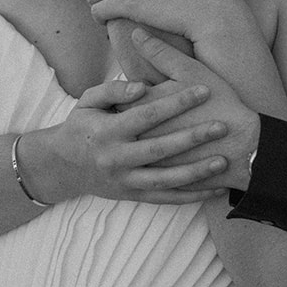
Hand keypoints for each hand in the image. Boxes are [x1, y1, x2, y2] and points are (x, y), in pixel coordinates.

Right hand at [36, 73, 233, 204]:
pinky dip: (192, 197)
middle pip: (160, 149)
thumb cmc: (82, 126)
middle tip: (222, 126)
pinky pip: (166, 199)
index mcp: (107, 131)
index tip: (204, 91)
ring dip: (196, 172)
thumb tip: (142, 87)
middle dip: (193, 137)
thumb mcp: (88, 101)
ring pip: (165, 180)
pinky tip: (216, 189)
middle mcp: (116, 158)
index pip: (147, 115)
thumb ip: (113, 90)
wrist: (62, 166)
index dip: (176, 102)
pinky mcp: (133, 196)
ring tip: (223, 161)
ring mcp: (125, 181)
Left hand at [102, 26, 261, 195]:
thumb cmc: (219, 104)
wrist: (245, 145)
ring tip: (137, 138)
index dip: (121, 98)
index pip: (117, 102)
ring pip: (130, 154)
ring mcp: (152, 162)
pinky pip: (147, 174)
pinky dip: (147, 166)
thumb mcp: (190, 72)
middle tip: (125, 116)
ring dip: (131, 146)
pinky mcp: (164, 179)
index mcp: (144, 111)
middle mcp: (142, 138)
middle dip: (121, 123)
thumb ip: (161, 53)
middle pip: (119, 130)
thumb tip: (136, 33)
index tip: (127, 95)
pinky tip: (153, 159)